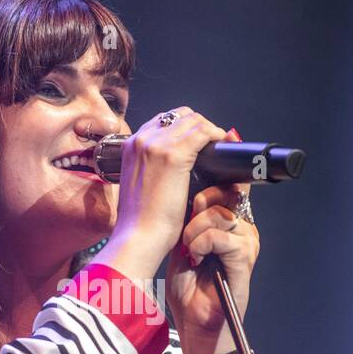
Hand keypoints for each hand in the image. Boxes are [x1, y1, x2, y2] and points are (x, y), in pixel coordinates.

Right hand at [94, 106, 229, 282]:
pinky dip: (216, 136)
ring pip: (193, 120)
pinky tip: (222, 148)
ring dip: (210, 130)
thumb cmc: (140, 221)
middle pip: (179, 116)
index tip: (200, 141)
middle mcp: (141, 139)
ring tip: (220, 145)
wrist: (137, 237)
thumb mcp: (141, 185)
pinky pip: (202, 132)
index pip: (163, 121)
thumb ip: (153, 170)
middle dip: (200, 125)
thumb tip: (176, 167)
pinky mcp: (173, 155)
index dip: (186, 127)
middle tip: (213, 143)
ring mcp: (156, 145)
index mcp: (130, 145)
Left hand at [165, 127, 258, 353]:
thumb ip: (187, 217)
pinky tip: (194, 259)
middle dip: (197, 206)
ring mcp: (247, 241)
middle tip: (184, 232)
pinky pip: (221, 236)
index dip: (206, 185)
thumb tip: (179, 188)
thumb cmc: (189, 288)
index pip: (227, 185)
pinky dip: (201, 244)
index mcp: (230, 222)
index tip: (185, 198)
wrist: (196, 323)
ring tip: (188, 249)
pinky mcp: (245, 257)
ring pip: (220, 213)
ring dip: (195, 229)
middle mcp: (243, 228)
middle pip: (224, 192)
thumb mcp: (182, 243)